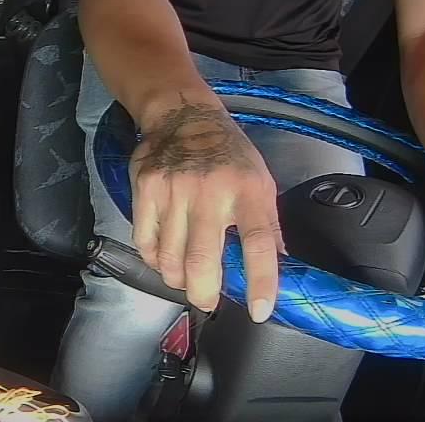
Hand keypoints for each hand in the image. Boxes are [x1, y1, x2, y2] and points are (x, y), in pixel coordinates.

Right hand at [129, 94, 283, 321]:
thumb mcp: (260, 180)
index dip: (261, 282)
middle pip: (203, 260)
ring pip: (169, 258)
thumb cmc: (228, 152)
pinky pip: (145, 242)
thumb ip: (268, 224)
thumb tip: (279, 266)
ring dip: (178, 279)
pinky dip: (154, 260)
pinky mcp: (145, 189)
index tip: (260, 310)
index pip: (258, 243)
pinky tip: (164, 258)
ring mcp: (173, 190)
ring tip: (185, 279)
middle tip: (208, 300)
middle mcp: (209, 191)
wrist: (183, 115)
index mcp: (246, 190)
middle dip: (205, 293)